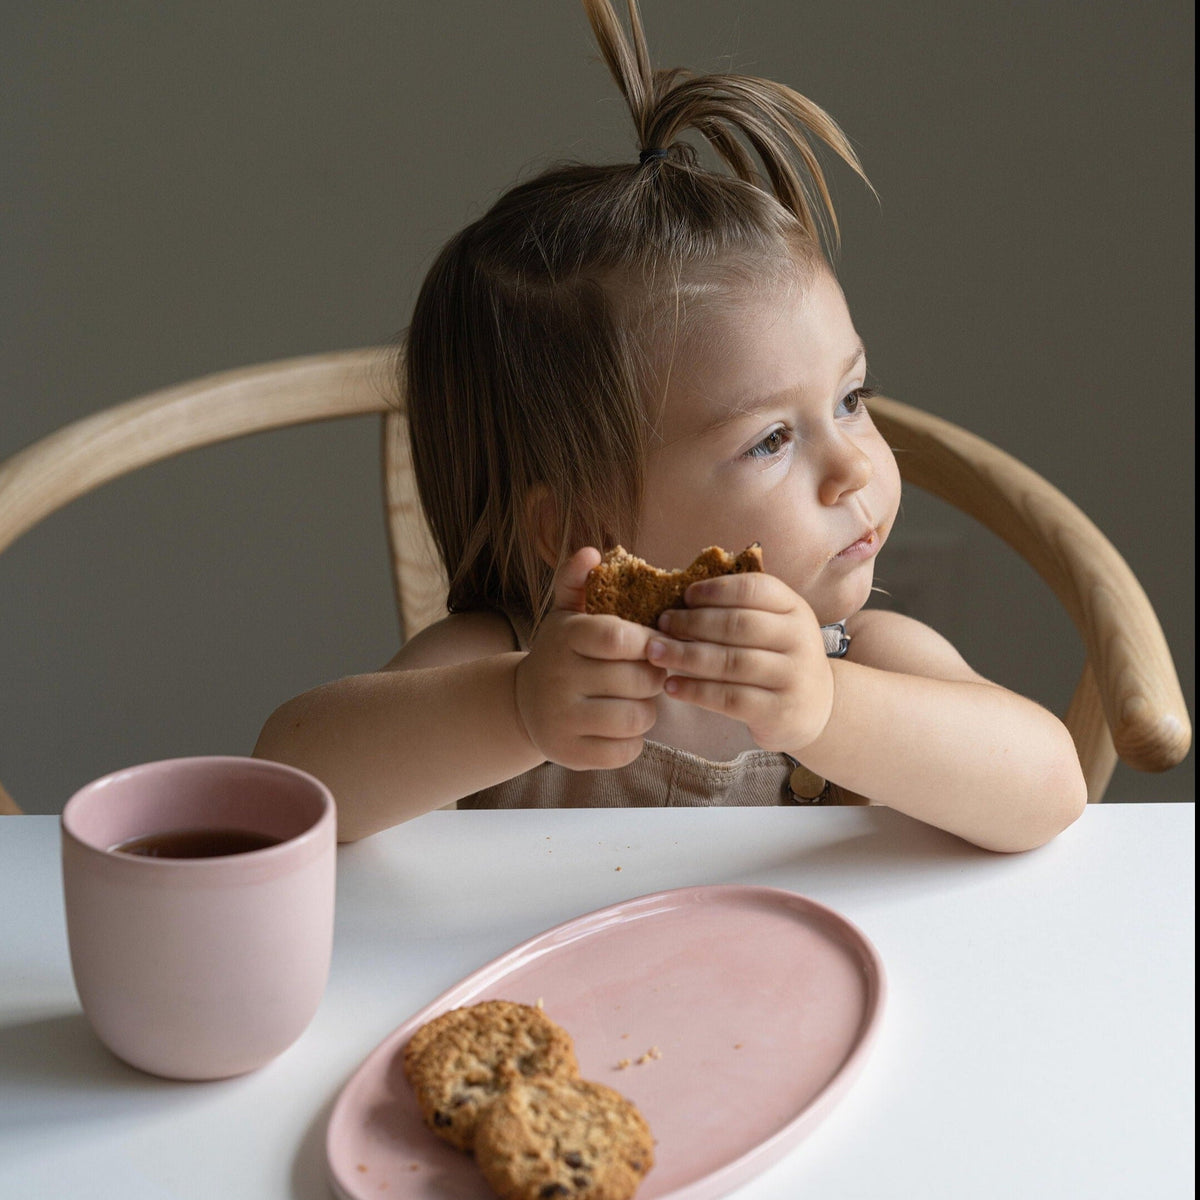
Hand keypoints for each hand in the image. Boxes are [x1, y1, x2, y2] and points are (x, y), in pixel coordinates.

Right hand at [514, 548, 666, 770]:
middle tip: (651, 673)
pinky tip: (623, 726)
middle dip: (654, 676)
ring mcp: (562, 720)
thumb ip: (576, 581)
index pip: (617, 637)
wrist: (523, 705)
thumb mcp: (564, 615)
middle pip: (636, 680)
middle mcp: (558, 679)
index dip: (648, 641)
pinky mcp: (571, 754)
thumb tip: (591, 552)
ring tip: (638, 700)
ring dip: (648, 710)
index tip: (654, 643)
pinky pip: (626, 751)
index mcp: (564, 638)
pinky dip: (634, 740)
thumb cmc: (561, 653)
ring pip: (635, 718)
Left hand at [646, 572, 833, 753]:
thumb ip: (740, 609)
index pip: (755, 589)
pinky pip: (730, 698)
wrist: (819, 708)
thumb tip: (680, 598)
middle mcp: (799, 639)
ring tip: (655, 653)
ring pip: (731, 662)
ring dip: (686, 655)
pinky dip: (696, 691)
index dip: (716, 590)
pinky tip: (671, 686)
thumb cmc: (780, 659)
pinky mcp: (779, 710)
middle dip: (693, 623)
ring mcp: (792, 676)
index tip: (684, 595)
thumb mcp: (775, 626)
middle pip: (739, 625)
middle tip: (661, 624)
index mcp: (795, 609)